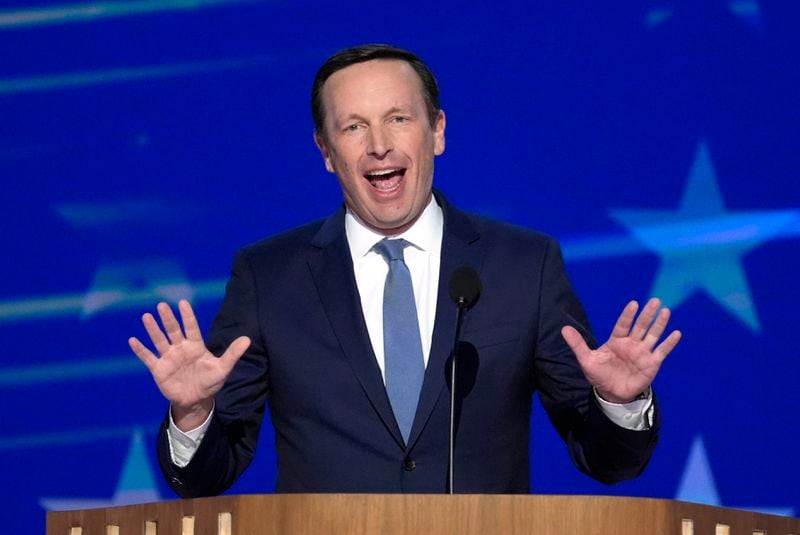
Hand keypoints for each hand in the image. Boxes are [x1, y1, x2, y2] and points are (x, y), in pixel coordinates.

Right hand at [128, 299, 249, 428]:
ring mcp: (169, 358)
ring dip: (153, 329)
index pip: (191, 328)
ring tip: (146, 316)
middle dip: (168, 319)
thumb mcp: (223, 368)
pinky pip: (148, 358)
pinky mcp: (159, 369)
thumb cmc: (210, 382)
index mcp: (196, 346)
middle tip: (162, 305)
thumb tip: (247, 339)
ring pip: (160, 340)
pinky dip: (140, 350)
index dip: (187, 316)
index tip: (183, 303)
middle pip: (173, 331)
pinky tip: (133, 340)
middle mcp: (181, 348)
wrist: (196, 400)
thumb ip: (232, 354)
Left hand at [561, 298, 680, 403]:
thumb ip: (577, 344)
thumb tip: (564, 328)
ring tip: (665, 311)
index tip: (634, 304)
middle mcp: (631, 344)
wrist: (612, 394)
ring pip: (653, 335)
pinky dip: (669, 343)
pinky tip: (676, 333)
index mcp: (616, 340)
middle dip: (647, 314)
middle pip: (641, 326)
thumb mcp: (586, 359)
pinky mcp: (652, 363)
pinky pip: (662, 351)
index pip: (623, 324)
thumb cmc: (599, 375)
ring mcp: (643, 353)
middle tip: (655, 301)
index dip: (628, 315)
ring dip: (659, 324)